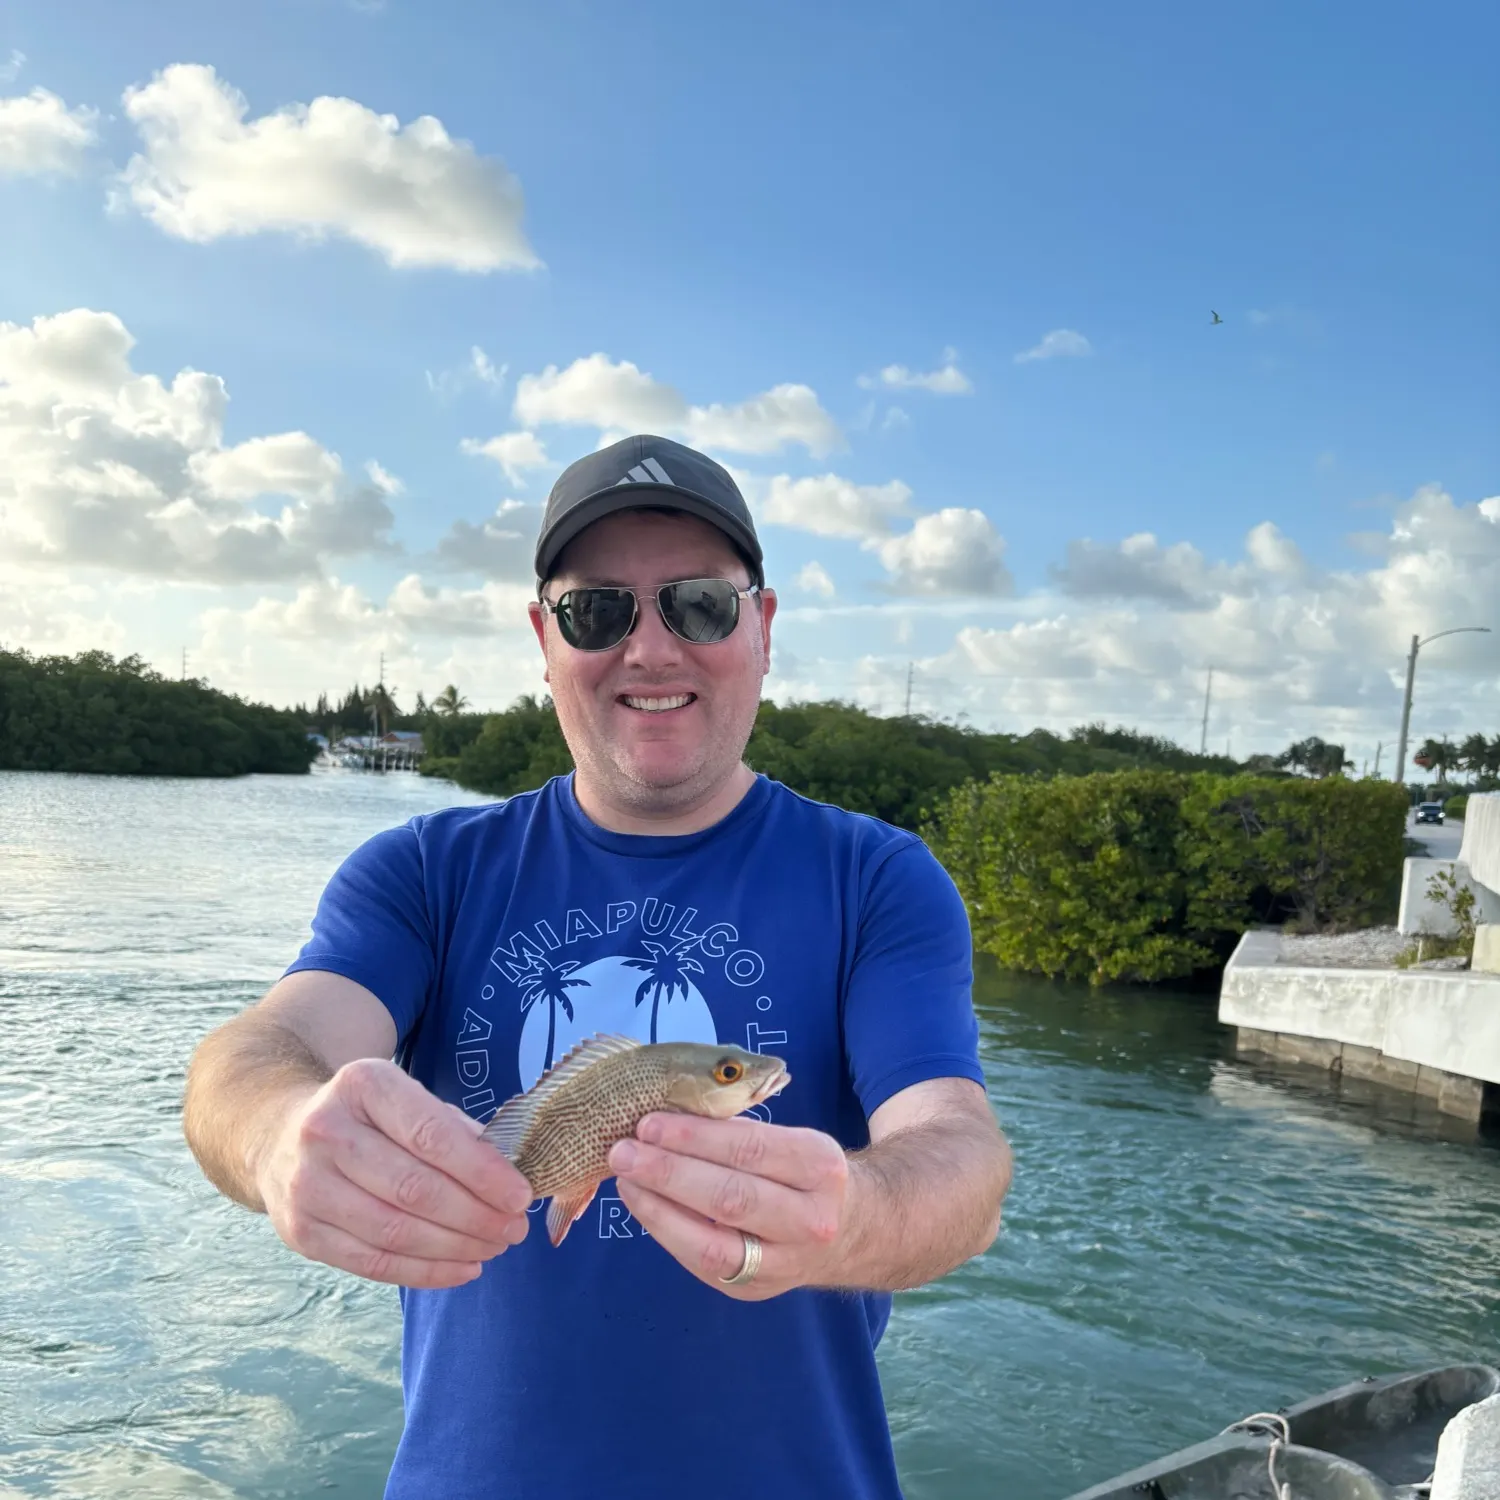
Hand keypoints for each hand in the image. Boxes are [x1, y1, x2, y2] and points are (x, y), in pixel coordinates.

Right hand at [256, 1057, 532, 1288]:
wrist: (280, 1132)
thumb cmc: (368, 1116)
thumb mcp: (406, 1097)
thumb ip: (454, 1129)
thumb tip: (509, 1176)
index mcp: (362, 1085)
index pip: (430, 1134)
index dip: (481, 1172)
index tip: (521, 1196)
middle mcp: (326, 1131)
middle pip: (414, 1189)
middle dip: (476, 1216)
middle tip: (515, 1229)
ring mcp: (306, 1185)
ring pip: (394, 1231)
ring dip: (455, 1248)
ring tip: (494, 1247)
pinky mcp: (300, 1233)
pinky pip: (372, 1263)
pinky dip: (425, 1272)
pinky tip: (463, 1268)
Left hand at [608, 1113, 848, 1299]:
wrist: (850, 1232)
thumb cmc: (804, 1174)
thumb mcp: (792, 1141)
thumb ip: (740, 1133)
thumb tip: (667, 1120)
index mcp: (819, 1166)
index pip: (749, 1149)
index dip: (694, 1138)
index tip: (650, 1124)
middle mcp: (810, 1219)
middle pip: (730, 1197)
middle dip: (669, 1173)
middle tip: (624, 1151)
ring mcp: (784, 1263)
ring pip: (713, 1243)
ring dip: (659, 1209)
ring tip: (625, 1180)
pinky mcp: (756, 1289)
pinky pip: (703, 1264)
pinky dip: (668, 1233)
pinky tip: (645, 1206)